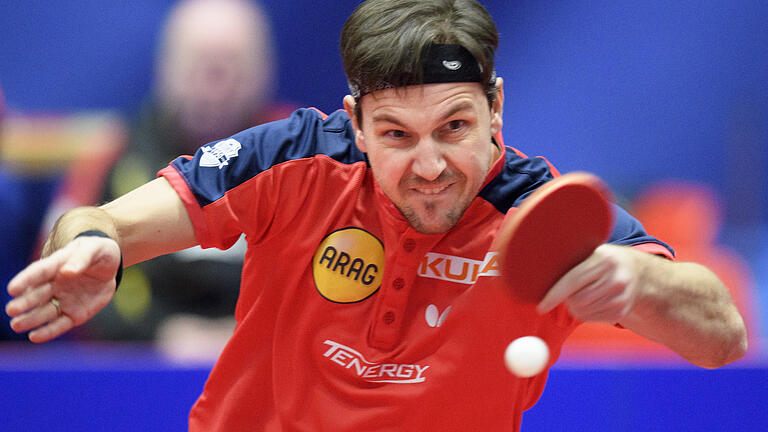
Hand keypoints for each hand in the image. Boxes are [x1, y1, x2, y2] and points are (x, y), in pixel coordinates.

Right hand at [6, 236, 120, 342]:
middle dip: (25, 302)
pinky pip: (60, 324)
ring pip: (45, 312)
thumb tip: (67, 272)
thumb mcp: (95, 249)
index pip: (40, 272)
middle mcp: (55, 285)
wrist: (110, 268)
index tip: (12, 289)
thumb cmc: (99, 253)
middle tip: (11, 310)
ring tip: (16, 325)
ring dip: (30, 319)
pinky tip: (34, 337)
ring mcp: (63, 300)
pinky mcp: (74, 314)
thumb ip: (81, 258)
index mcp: (57, 265)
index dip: (26, 280)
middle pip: (38, 294)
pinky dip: (48, 331)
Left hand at [537, 244, 644, 322]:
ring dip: (575, 308)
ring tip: (582, 295)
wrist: (635, 270)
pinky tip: (593, 301)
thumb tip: (537, 273)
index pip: (573, 280)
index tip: (541, 307)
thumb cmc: (601, 261)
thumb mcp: (589, 253)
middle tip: (568, 293)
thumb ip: (570, 262)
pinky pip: (593, 319)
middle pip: (577, 301)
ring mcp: (622, 296)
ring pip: (584, 313)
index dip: (554, 295)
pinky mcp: (623, 310)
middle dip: (567, 300)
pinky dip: (586, 314)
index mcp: (603, 259)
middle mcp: (616, 278)